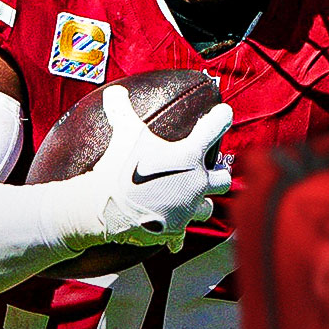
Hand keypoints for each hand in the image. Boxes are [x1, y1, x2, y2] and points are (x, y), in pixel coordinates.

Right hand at [83, 85, 232, 252]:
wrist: (104, 205)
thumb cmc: (118, 165)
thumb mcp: (123, 131)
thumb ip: (122, 109)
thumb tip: (114, 89)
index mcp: (189, 155)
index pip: (214, 129)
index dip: (221, 117)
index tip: (224, 113)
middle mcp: (195, 182)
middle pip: (224, 179)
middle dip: (219, 175)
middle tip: (210, 171)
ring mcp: (187, 209)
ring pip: (208, 209)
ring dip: (200, 204)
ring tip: (190, 200)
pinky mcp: (174, 230)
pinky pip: (181, 237)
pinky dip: (176, 236)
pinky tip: (172, 239)